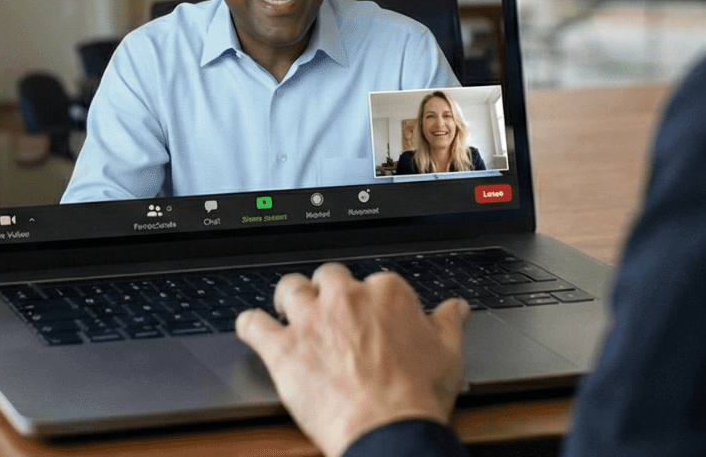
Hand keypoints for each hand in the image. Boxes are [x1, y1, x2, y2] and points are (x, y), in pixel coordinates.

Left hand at [235, 263, 469, 456]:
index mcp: (386, 292)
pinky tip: (253, 328)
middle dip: (327, 291)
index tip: (369, 316)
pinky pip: (252, 323)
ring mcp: (310, 320)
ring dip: (288, 299)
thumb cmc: (417, 396)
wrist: (387, 430)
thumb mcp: (448, 354)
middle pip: (327, 276)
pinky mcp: (282, 348)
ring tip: (289, 311)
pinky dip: (250, 325)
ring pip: (289, 288)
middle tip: (329, 313)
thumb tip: (456, 309)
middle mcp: (345, 297)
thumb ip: (449, 324)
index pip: (373, 280)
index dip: (369, 300)